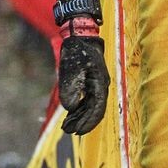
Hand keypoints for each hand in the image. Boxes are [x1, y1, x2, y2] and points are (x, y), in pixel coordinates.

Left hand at [57, 19, 108, 134]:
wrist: (80, 35)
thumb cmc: (77, 49)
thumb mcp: (71, 68)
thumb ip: (70, 88)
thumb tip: (70, 108)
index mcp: (100, 84)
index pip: (97, 109)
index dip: (88, 122)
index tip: (78, 132)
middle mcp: (100, 86)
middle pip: (94, 110)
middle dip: (82, 122)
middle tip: (68, 131)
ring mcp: (95, 84)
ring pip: (89, 106)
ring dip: (79, 117)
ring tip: (66, 126)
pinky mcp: (89, 81)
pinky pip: (86, 99)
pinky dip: (78, 108)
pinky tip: (70, 114)